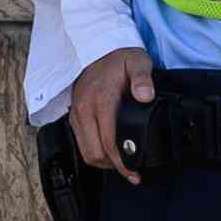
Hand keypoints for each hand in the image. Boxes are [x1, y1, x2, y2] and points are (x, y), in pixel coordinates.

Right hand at [66, 48, 156, 178]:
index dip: (122, 161)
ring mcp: (77, 113)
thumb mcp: (137, 61)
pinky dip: (94, 152)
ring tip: (121, 165)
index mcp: (100, 100)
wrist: (98, 48)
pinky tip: (108, 153)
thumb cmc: (120, 57)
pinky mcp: (74, 115)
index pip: (108, 141)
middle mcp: (84, 109)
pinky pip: (81, 142)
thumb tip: (146, 96)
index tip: (135, 172)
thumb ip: (142, 79)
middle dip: (113, 166)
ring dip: (102, 162)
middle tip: (131, 171)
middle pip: (94, 153)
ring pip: (85, 151)